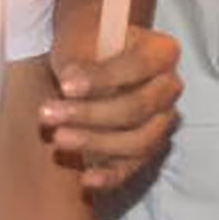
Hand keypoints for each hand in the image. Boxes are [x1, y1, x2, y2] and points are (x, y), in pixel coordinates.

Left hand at [40, 27, 181, 196]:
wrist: (91, 57)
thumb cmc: (87, 44)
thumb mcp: (80, 40)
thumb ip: (78, 59)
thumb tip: (71, 82)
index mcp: (162, 51)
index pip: (139, 65)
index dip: (103, 77)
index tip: (66, 85)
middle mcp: (170, 86)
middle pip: (138, 107)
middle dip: (91, 114)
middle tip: (49, 113)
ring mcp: (163, 119)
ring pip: (139, 140)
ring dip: (96, 142)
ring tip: (58, 137)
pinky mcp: (149, 147)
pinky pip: (135, 166)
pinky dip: (111, 176)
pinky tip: (85, 179)